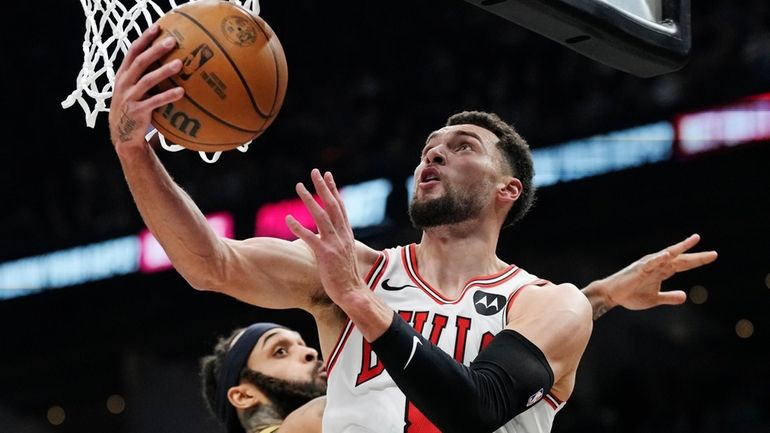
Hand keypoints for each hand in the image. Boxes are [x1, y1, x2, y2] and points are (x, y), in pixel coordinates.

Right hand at [108, 23, 183, 154]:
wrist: (122, 135)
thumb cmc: (133, 108)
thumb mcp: (133, 89)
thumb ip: (143, 75)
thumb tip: (169, 60)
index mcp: (123, 75)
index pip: (132, 52)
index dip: (144, 39)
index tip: (157, 27)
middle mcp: (124, 84)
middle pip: (139, 62)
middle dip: (155, 50)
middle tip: (172, 41)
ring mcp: (129, 97)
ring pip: (147, 80)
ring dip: (164, 71)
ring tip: (180, 64)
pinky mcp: (137, 112)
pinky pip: (154, 102)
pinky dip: (167, 96)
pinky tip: (181, 91)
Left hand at [285, 169, 364, 304]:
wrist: (352, 293)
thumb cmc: (345, 277)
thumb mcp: (343, 255)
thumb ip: (335, 242)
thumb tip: (325, 236)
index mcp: (346, 234)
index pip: (340, 207)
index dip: (333, 190)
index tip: (328, 175)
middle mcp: (342, 236)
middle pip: (332, 206)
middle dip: (324, 187)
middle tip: (315, 172)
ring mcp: (334, 245)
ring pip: (321, 217)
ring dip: (309, 200)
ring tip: (299, 186)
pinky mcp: (325, 255)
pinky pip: (310, 238)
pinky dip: (299, 227)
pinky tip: (288, 218)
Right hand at [600, 234, 717, 311]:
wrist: (612, 295)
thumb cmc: (631, 295)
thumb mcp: (654, 299)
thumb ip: (669, 297)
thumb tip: (685, 296)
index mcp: (662, 271)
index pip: (683, 264)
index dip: (697, 260)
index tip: (713, 256)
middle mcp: (657, 265)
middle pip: (680, 259)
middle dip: (696, 256)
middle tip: (714, 254)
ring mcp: (648, 266)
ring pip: (667, 255)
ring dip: (679, 248)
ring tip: (692, 241)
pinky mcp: (638, 270)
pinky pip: (650, 263)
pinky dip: (659, 259)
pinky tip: (668, 255)